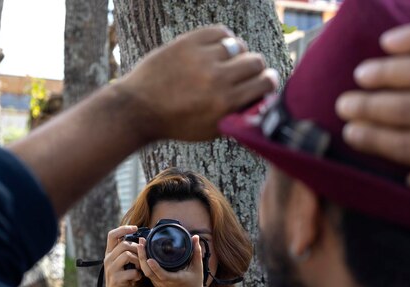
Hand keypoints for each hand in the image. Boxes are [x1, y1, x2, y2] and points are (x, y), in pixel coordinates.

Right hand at [103, 225, 142, 286]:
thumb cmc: (124, 279)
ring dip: (138, 261)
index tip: (135, 227)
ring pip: (127, 255)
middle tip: (142, 257)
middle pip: (124, 244)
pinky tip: (138, 278)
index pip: (112, 234)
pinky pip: (131, 271)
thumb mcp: (124, 263)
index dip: (124, 228)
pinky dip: (138, 274)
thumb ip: (128, 252)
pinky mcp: (115, 278)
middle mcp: (108, 259)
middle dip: (137, 248)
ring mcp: (111, 269)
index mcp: (110, 253)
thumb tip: (142, 240)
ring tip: (140, 268)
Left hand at [116, 25, 278, 142]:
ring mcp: (202, 58)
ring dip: (238, 54)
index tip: (266, 81)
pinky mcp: (188, 43)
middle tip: (248, 72)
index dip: (269, 81)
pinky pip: (220, 32)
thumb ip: (238, 118)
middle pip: (255, 61)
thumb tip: (262, 103)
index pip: (265, 82)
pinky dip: (224, 39)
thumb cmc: (177, 124)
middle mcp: (218, 79)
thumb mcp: (212, 131)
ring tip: (230, 61)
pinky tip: (219, 49)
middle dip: (256, 68)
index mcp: (226, 103)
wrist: (139, 109)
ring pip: (238, 46)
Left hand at [137, 235, 205, 286]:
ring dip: (141, 259)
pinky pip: (146, 272)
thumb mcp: (198, 267)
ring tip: (140, 245)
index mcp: (174, 279)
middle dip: (142, 257)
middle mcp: (164, 282)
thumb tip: (195, 237)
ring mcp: (158, 283)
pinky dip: (143, 263)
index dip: (155, 267)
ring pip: (145, 272)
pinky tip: (141, 253)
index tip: (149, 258)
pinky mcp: (156, 283)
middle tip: (141, 243)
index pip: (162, 274)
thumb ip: (196, 252)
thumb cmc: (194, 283)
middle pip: (148, 272)